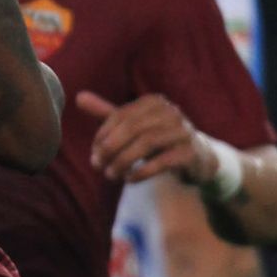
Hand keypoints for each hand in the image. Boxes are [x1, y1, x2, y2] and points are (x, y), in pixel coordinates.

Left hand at [75, 90, 215, 184]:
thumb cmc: (158, 138)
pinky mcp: (191, 152)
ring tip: (111, 175)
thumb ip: (107, 113)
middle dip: (110, 149)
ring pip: (146, 144)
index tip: (94, 153)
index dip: (103, 135)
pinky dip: (142, 171)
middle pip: (132, 129)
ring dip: (123, 161)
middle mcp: (170, 112)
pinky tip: (129, 180)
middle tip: (97, 166)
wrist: (198, 157)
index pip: (120, 116)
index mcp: (153, 102)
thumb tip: (78, 96)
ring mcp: (183, 131)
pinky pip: (163, 161)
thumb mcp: (133, 125)